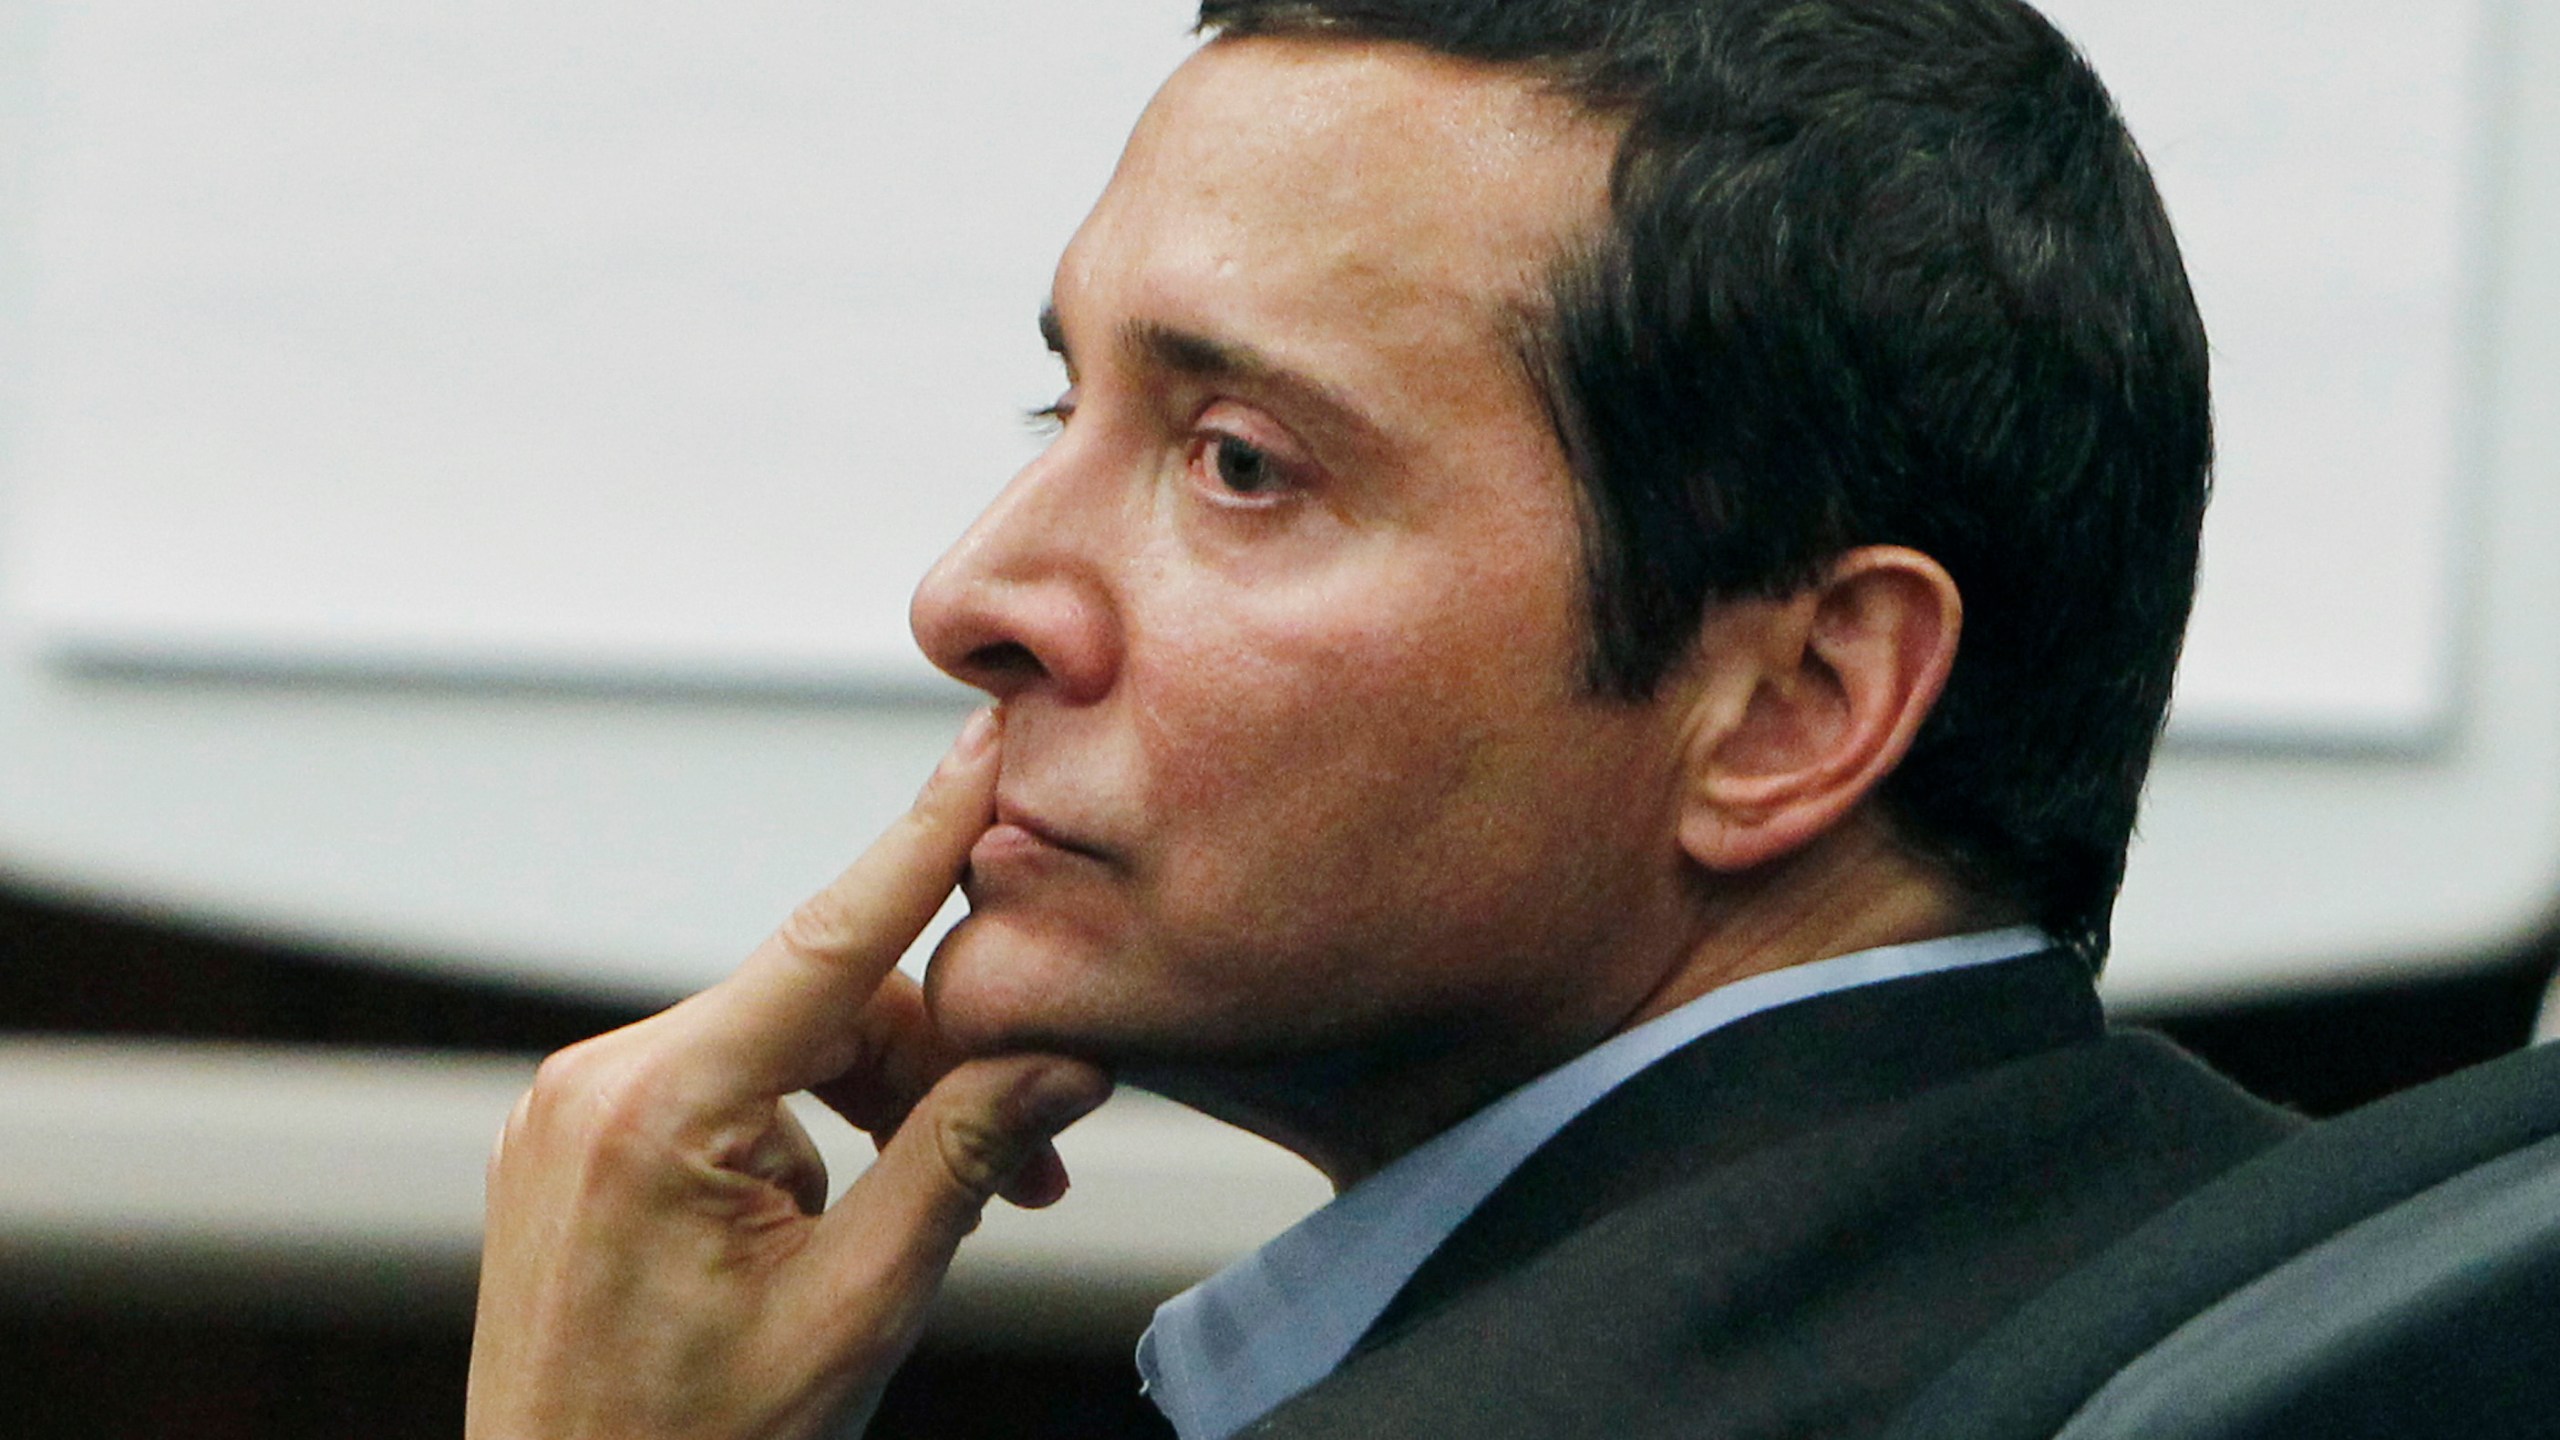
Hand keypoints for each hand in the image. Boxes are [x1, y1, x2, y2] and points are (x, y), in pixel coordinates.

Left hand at [466, 708, 1110, 1439]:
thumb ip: (963, 1160)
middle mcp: (594, 1083)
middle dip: (934, 1069)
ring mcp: (569, 1113)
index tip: (985, 745)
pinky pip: (723, 1087)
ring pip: (780, 1046)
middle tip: (1036, 1169)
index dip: (923, 839)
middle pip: (820, 1005)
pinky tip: (843, 1213)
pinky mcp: (573, 1144)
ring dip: (877, 1106)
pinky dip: (807, 1126)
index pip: (828, 941)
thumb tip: (1062, 1055)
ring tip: (940, 1213)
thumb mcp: (859, 1309)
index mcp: (657, 1112)